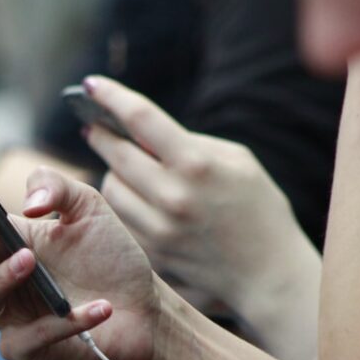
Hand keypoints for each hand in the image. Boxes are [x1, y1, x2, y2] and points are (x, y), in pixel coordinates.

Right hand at [0, 166, 181, 359]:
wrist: (145, 308)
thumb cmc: (109, 257)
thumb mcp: (89, 208)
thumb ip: (57, 186)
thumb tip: (29, 200)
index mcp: (7, 239)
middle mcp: (1, 276)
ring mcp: (11, 314)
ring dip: (2, 277)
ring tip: (30, 259)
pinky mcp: (29, 349)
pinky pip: (29, 339)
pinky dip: (63, 323)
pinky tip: (100, 308)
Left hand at [81, 76, 321, 359]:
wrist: (269, 274)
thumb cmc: (259, 209)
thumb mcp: (237, 161)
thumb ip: (190, 143)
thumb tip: (143, 133)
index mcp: (196, 164)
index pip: (140, 118)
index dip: (110, 96)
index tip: (90, 84)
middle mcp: (172, 197)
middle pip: (115, 155)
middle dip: (101, 136)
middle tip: (93, 126)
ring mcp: (159, 230)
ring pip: (110, 189)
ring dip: (113, 173)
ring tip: (122, 166)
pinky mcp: (151, 254)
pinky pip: (120, 219)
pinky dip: (124, 205)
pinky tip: (135, 198)